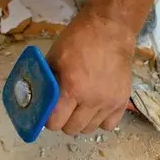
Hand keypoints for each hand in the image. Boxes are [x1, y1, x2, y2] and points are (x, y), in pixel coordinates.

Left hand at [45, 8, 135, 134]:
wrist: (110, 30)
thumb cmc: (78, 40)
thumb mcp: (54, 57)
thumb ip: (46, 81)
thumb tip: (37, 99)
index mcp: (72, 87)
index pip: (55, 122)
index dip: (48, 119)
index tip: (49, 111)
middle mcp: (92, 99)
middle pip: (72, 129)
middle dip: (63, 121)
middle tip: (63, 108)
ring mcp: (109, 102)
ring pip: (89, 129)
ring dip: (81, 121)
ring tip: (80, 107)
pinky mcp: (122, 101)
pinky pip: (109, 125)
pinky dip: (100, 120)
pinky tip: (96, 108)